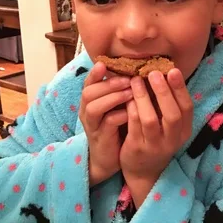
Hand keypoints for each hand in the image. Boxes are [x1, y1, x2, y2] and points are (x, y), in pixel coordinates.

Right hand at [79, 62, 132, 186]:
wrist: (109, 159)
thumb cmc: (116, 127)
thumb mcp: (115, 107)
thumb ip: (119, 91)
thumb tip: (136, 70)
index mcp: (90, 101)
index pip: (88, 83)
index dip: (95, 73)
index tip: (104, 63)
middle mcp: (87, 112)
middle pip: (88, 92)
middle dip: (109, 84)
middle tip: (128, 79)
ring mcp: (93, 126)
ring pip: (94, 107)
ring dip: (113, 97)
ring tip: (131, 93)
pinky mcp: (101, 138)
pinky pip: (107, 124)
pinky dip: (119, 115)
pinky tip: (131, 112)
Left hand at [120, 69, 192, 184]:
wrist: (143, 171)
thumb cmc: (156, 139)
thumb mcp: (168, 125)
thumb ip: (167, 104)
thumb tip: (162, 71)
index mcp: (184, 131)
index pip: (187, 108)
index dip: (180, 89)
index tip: (173, 70)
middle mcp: (172, 140)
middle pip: (172, 114)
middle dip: (163, 91)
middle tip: (154, 73)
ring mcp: (154, 146)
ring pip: (150, 119)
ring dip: (143, 97)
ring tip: (136, 80)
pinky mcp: (137, 148)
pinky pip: (133, 125)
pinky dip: (131, 108)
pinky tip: (126, 95)